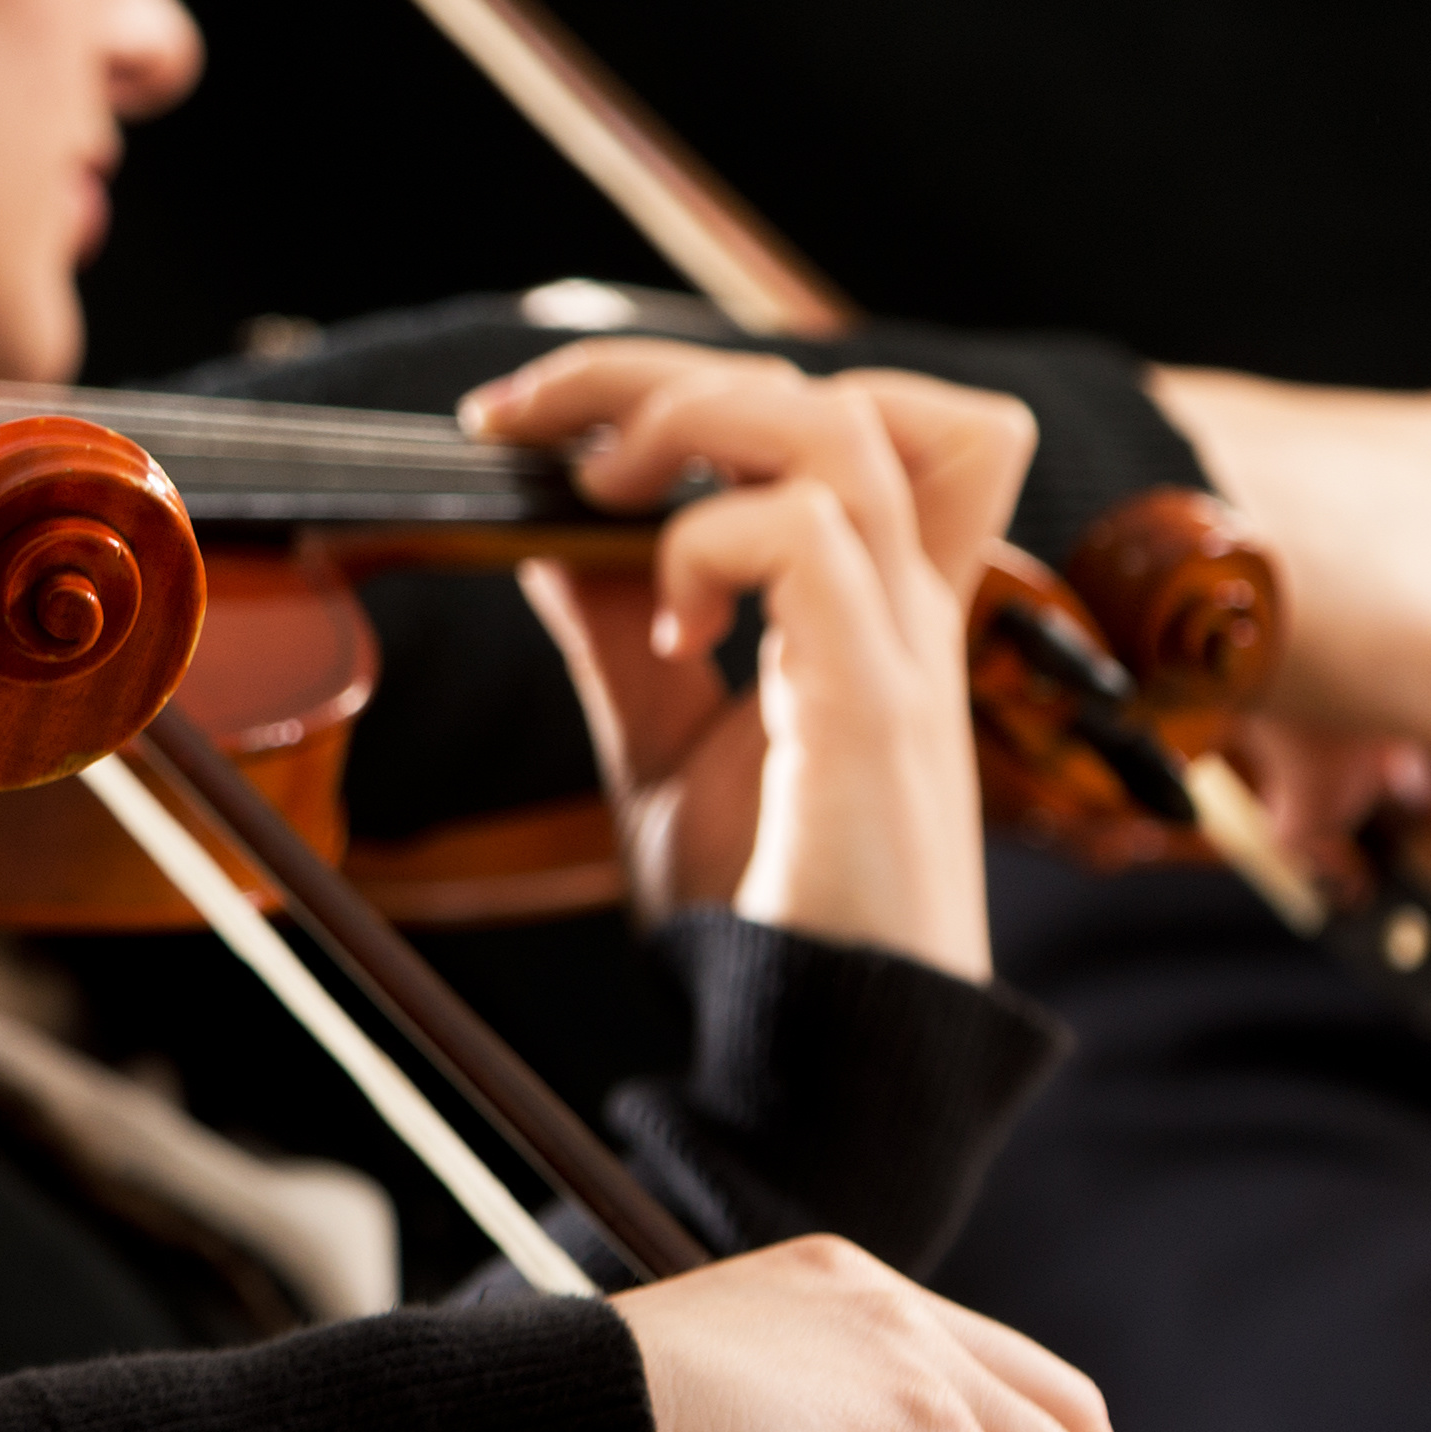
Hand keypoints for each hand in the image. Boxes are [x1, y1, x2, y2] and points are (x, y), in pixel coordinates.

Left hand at [474, 338, 1026, 974]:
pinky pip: (808, 544)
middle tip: (525, 423)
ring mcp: (900, 652)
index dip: (714, 381)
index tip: (551, 427)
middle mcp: (905, 609)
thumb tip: (541, 524)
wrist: (828, 1057)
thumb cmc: (767, 911)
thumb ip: (618, 629)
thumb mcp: (663, 740)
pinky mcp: (874, 713)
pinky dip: (708, 552)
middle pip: (834, 390)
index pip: (869, 415)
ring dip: (687, 425)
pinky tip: (670, 631)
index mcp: (873, 606)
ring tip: (601, 494)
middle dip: (656, 374)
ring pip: (838, 428)